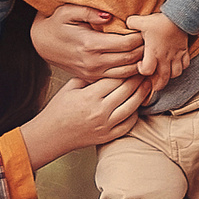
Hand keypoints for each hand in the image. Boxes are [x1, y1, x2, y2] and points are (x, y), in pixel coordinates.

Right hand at [19, 75, 147, 162]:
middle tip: (145, 70)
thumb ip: (90, 77)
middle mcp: (100, 111)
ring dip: (142, 94)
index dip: (127, 69)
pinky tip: (137, 104)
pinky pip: (129, 124)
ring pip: (133, 106)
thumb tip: (109, 66)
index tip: (134, 62)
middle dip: (138, 78)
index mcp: (90, 96)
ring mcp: (106, 125)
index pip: (116, 78)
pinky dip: (136, 113)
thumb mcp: (71, 87)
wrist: (51, 134)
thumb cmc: (59, 108)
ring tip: (147, 84)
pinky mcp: (108, 136)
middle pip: (127, 90)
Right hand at [31, 3, 146, 81]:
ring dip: (140, 64)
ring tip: (148, 52)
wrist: (42, 45)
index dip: (140, 37)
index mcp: (90, 44)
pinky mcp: (92, 79)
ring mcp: (93, 73)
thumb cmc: (56, 25)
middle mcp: (93, 62)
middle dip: (144, 50)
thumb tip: (108, 16)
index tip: (145, 29)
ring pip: (127, 73)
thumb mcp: (67, 12)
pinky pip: (117, 79)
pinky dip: (130, 74)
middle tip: (152, 40)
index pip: (126, 43)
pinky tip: (136, 64)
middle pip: (130, 59)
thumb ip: (88, 12)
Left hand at [124, 12, 191, 81]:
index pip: (147, 71)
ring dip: (170, 76)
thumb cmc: (160, 21)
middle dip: (158, 84)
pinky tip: (176, 65)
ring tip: (165, 75)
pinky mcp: (184, 51)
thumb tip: (126, 24)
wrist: (179, 16)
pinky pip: (185, 65)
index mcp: (153, 52)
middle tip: (153, 84)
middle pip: (163, 79)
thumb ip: (131, 23)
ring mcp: (176, 55)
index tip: (140, 64)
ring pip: (176, 74)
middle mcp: (165, 57)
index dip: (142, 70)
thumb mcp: (141, 21)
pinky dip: (181, 68)